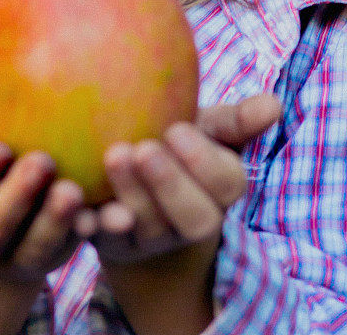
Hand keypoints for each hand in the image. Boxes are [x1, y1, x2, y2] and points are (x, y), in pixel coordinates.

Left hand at [92, 93, 281, 265]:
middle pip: (193, 217)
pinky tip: (74, 195)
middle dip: (169, 184)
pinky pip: (100, 238)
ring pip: (145, 227)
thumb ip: (237, 121)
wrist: (139, 180)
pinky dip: (88, 221)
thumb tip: (273, 104)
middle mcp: (190, 221)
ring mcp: (151, 236)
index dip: (203, 161)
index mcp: (218, 190)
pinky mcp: (112, 242)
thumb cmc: (177, 142)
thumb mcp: (206, 129)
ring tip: (112, 154)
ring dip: (130, 193)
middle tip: (143, 148)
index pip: (226, 184)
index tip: (176, 129)